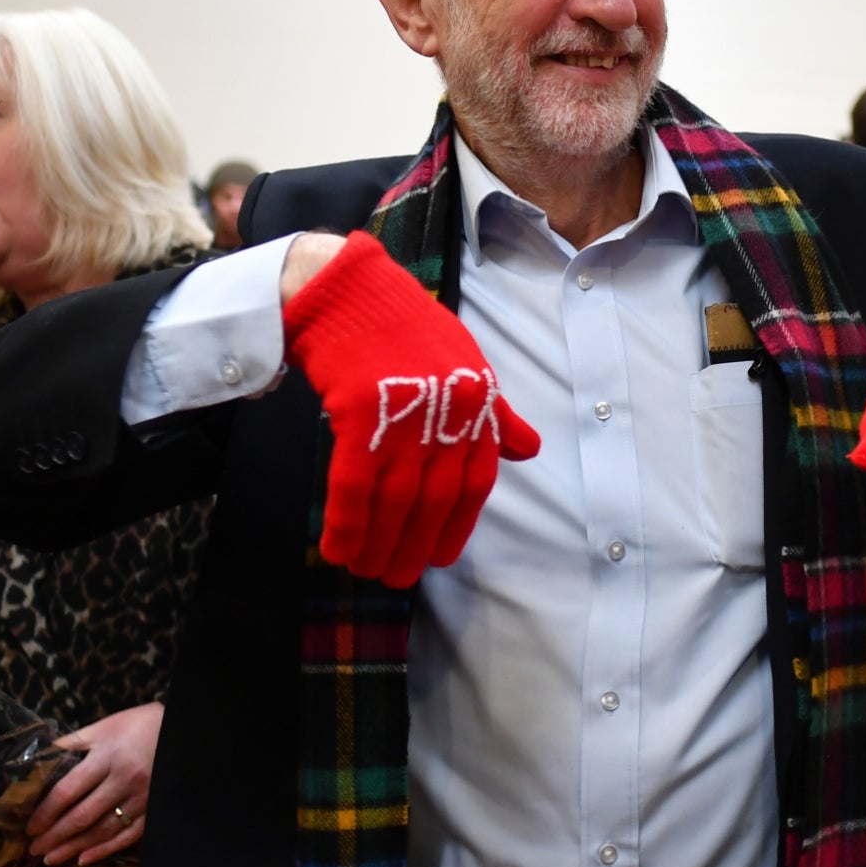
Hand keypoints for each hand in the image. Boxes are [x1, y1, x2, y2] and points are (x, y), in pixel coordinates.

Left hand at [26, 704, 164, 866]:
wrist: (180, 730)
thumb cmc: (136, 725)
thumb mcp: (102, 728)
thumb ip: (72, 745)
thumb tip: (38, 761)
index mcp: (107, 757)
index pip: (68, 791)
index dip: (46, 812)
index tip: (30, 826)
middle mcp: (124, 780)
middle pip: (83, 816)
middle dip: (55, 836)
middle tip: (34, 848)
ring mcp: (142, 798)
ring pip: (103, 830)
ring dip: (74, 847)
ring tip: (51, 858)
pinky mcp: (154, 809)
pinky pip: (128, 836)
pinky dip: (105, 850)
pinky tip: (84, 859)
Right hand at [280, 230, 541, 585]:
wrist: (348, 289)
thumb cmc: (404, 328)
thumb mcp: (465, 365)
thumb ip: (495, 415)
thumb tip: (529, 451)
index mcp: (478, 403)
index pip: (476, 482)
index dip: (455, 527)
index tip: (436, 557)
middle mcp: (450, 410)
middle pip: (434, 499)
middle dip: (413, 547)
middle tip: (395, 577)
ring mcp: (407, 411)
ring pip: (394, 500)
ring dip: (377, 544)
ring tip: (364, 570)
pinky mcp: (360, 409)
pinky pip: (353, 484)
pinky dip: (346, 523)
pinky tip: (337, 547)